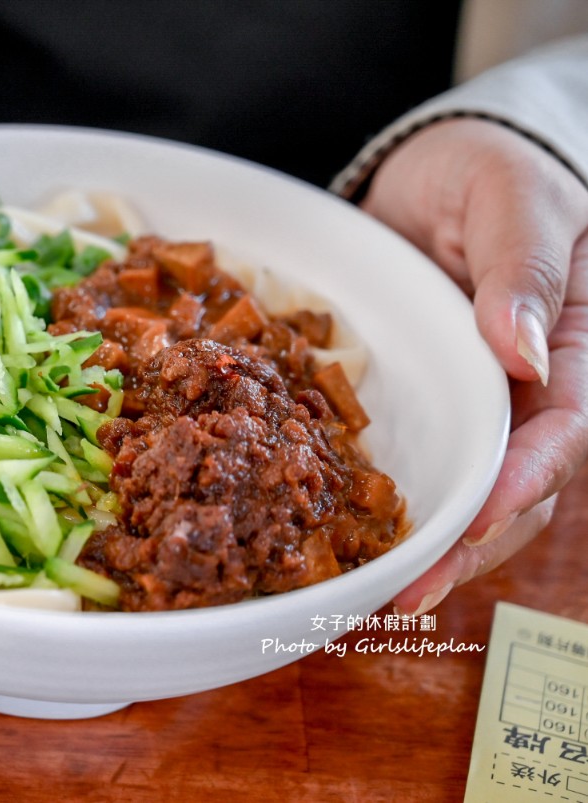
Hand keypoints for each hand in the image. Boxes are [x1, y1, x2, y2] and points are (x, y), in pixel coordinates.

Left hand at [360, 117, 587, 612]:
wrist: (432, 166)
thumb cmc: (491, 169)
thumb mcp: (514, 195)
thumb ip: (524, 266)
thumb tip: (522, 352)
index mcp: (571, 347)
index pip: (562, 430)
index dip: (522, 484)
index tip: (474, 524)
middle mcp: (523, 392)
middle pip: (514, 487)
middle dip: (467, 545)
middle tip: (408, 592)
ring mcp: (468, 404)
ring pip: (462, 490)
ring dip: (425, 546)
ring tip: (375, 594)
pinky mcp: (416, 404)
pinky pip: (407, 460)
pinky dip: (381, 502)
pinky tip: (341, 537)